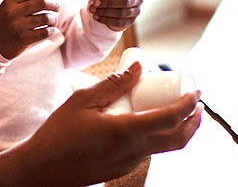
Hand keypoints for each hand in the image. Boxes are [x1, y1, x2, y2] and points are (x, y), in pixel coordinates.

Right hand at [0, 0, 59, 59]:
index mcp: (10, 2)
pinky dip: (51, 30)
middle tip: (57, 7)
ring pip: (45, 18)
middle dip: (54, 4)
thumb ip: (26, 0)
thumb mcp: (10, 7)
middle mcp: (13, 13)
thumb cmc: (6, 22)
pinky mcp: (23, 39)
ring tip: (53, 20)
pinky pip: (44, 32)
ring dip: (53, 18)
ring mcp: (18, 26)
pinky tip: (50, 29)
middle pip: (41, 3)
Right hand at [0, 62, 201, 186]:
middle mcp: (133, 151)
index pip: (171, 118)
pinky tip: (144, 121)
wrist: (42, 170)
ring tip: (171, 107)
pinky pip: (147, 151)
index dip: (189, 103)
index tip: (196, 91)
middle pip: (178, 139)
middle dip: (194, 121)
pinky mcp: (122, 169)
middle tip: (196, 103)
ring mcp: (129, 163)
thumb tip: (138, 68)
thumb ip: (113, 84)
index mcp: (126, 131)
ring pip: (164, 147)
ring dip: (175, 129)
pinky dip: (156, 136)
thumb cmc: (58, 134)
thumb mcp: (83, 101)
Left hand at [88, 0, 141, 31]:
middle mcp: (137, 0)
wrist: (110, 5)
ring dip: (105, 12)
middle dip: (109, 2)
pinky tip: (96, 16)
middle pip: (126, 2)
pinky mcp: (129, 22)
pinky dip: (106, 20)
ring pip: (121, 14)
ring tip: (93, 9)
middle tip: (95, 2)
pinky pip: (118, 23)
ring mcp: (135, 12)